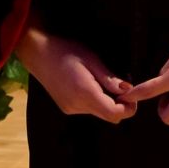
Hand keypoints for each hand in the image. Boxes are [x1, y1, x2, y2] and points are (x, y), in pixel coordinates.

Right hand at [18, 23, 136, 123]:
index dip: (128, 107)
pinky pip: (89, 110)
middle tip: (121, 84)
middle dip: (120, 104)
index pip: (115, 114)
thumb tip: (128, 89)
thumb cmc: (65, 50)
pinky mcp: (66, 107)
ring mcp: (71, 109)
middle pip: (109, 117)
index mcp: (85, 94)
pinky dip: (96, 101)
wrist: (38, 53)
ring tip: (103, 80)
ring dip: (108, 102)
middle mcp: (78, 106)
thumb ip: (109, 78)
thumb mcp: (91, 59)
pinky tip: (91, 84)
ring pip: (100, 113)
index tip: (131, 92)